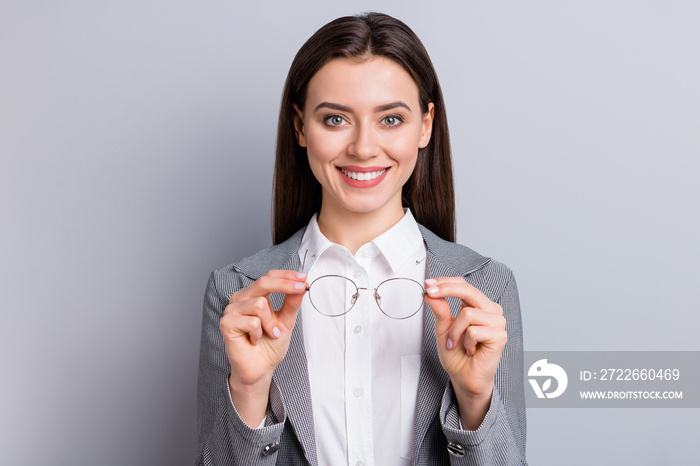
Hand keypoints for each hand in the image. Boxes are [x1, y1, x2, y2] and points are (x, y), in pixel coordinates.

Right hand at [219, 269, 306, 425]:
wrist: (260, 368)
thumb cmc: (270, 345)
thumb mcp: (286, 321)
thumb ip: (292, 303)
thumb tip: (301, 285)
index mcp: (254, 295)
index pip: (269, 276)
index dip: (286, 275)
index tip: (303, 277)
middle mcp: (241, 299)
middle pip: (263, 282)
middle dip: (285, 286)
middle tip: (301, 290)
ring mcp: (232, 310)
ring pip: (260, 303)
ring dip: (271, 322)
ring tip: (270, 333)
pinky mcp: (227, 323)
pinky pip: (252, 321)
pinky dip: (259, 333)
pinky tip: (254, 340)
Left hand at [423, 277, 506, 428]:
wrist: (464, 377)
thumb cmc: (456, 354)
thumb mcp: (442, 328)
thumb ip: (440, 310)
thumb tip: (431, 293)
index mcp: (478, 305)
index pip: (463, 285)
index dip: (445, 282)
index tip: (427, 284)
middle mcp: (490, 310)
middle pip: (468, 290)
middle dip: (446, 290)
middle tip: (429, 293)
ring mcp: (497, 322)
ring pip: (468, 313)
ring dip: (454, 331)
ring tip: (455, 343)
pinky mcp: (499, 336)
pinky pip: (474, 331)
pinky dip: (465, 342)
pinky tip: (469, 350)